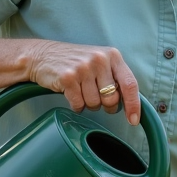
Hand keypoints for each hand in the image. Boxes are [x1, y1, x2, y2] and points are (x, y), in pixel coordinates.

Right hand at [25, 41, 140, 124]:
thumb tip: (131, 105)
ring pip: (95, 104)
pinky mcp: (67, 78)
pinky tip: (71, 93)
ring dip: (88, 103)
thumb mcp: (100, 62)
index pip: (130, 84)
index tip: (134, 120)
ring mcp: (83, 68)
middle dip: (105, 105)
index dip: (134, 105)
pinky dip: (76, 105)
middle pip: (112, 99)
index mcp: (112, 55)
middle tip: (95, 96)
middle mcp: (99, 59)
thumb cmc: (75, 62)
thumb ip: (116, 78)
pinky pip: (79, 105)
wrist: (42, 55)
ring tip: (80, 90)